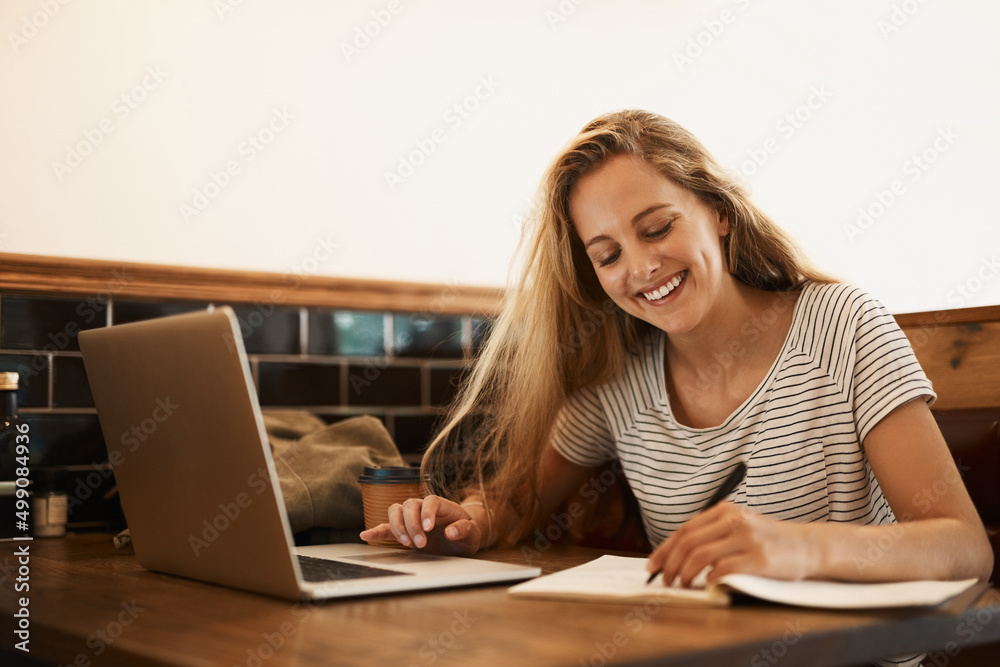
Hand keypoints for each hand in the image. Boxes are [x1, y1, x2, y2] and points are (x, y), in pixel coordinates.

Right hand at [359, 495, 484, 555]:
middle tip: (421, 543)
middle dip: (412, 524)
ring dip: (397, 527)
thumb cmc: (468, 533)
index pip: (430, 501)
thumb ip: (464, 530)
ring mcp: (412, 518)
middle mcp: (424, 507)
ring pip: (396, 511)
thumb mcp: (473, 533)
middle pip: (409, 505)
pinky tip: (366, 535)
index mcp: (442, 505)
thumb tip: (450, 532)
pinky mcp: (404, 530)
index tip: (428, 529)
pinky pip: (386, 527)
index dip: (427, 513)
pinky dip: (376, 531)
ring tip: (406, 544)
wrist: (462, 540)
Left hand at [646, 502, 818, 585]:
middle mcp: (733, 520)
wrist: (807, 546)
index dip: (664, 549)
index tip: (653, 565)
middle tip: (665, 581)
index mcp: (724, 510)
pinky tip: (706, 585)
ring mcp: (746, 538)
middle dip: (670, 564)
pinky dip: (708, 579)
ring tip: (682, 585)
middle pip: (688, 543)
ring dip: (685, 574)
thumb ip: (713, 533)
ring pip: (700, 556)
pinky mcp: (758, 559)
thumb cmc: (768, 539)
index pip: (685, 530)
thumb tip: (676, 553)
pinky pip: (722, 570)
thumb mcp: (739, 525)